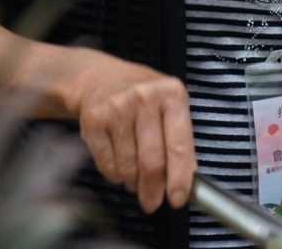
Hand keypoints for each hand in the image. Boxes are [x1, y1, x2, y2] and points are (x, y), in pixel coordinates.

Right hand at [74, 56, 195, 212]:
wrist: (102, 79)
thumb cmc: (144, 97)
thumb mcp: (170, 105)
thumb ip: (180, 137)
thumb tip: (187, 176)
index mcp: (172, 95)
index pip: (180, 145)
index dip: (179, 177)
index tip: (178, 198)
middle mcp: (145, 98)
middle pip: (152, 161)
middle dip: (154, 190)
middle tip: (153, 202)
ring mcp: (117, 108)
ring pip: (128, 166)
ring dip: (134, 182)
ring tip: (137, 181)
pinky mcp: (94, 120)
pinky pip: (107, 163)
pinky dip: (115, 175)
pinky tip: (121, 170)